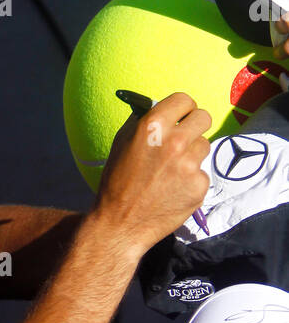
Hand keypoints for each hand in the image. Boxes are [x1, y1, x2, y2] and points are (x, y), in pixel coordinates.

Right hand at [95, 93, 210, 253]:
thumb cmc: (117, 182)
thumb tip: (159, 107)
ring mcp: (190, 165)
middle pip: (204, 117)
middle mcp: (174, 142)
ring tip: (172, 169)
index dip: (182, 108)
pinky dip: (191, 179)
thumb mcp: (122, 143)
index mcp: (152, 126)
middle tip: (183, 138)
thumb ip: (143, 122)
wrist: (121, 223)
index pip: (184, 100)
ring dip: (192, 154)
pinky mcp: (199, 186)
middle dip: (194, 125)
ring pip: (204, 145)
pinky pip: (202, 172)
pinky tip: (174, 188)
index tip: (181, 115)